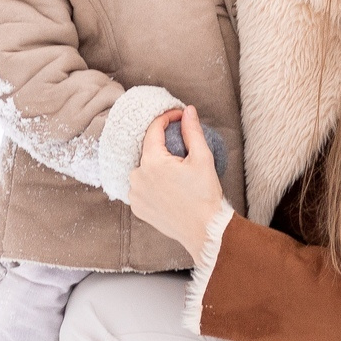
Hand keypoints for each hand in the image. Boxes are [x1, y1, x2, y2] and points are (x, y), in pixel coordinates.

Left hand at [129, 106, 229, 251]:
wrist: (204, 230)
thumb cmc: (205, 195)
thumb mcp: (202, 158)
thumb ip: (192, 131)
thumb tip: (187, 111)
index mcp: (152, 162)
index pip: (153, 130)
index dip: (167, 118)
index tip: (179, 117)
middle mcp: (137, 177)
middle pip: (148, 150)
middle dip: (163, 145)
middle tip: (182, 146)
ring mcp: (135, 194)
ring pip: (143, 169)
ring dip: (156, 165)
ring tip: (175, 169)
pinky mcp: (137, 208)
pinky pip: (141, 187)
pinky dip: (151, 183)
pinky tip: (167, 186)